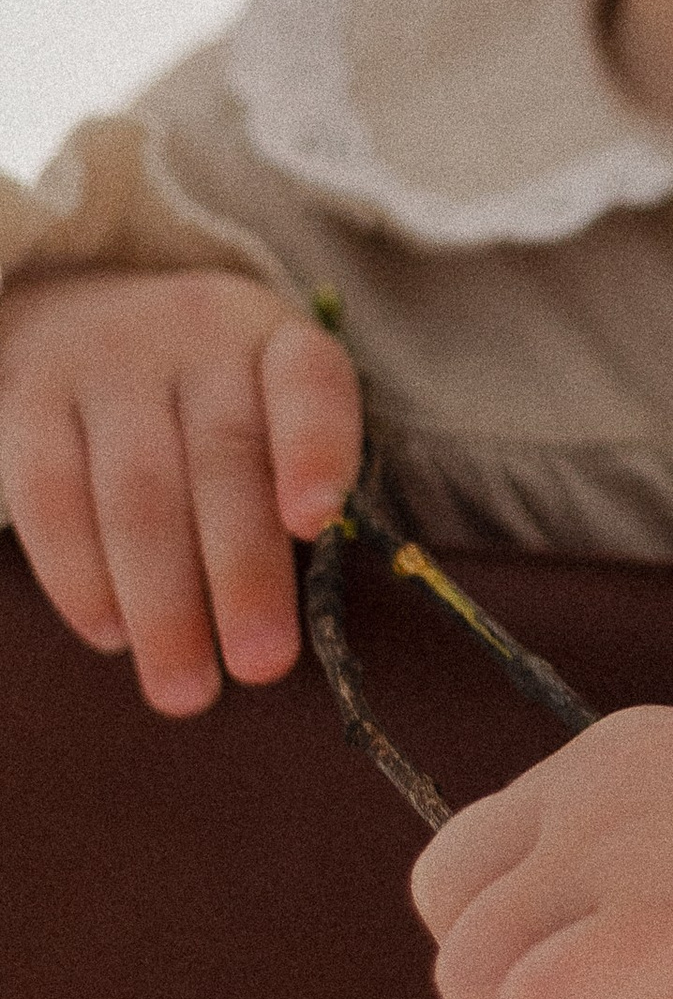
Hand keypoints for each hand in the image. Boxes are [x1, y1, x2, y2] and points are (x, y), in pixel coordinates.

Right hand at [0, 267, 361, 712]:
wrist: (86, 311)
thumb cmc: (212, 400)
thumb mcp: (269, 407)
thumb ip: (290, 484)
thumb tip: (286, 615)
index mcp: (276, 340)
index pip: (308, 380)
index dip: (315, 449)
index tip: (316, 522)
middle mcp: (194, 338)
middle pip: (223, 459)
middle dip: (243, 573)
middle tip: (261, 666)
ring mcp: (107, 363)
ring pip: (136, 490)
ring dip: (163, 601)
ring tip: (186, 687)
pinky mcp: (31, 398)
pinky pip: (50, 493)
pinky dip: (79, 575)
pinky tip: (110, 635)